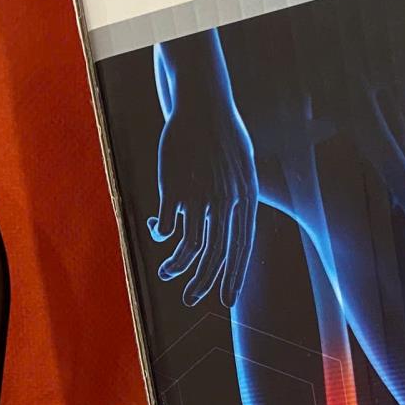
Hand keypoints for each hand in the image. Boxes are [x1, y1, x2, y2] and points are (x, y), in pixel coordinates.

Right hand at [148, 59, 258, 307]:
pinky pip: (167, 225)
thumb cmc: (222, 133)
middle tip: (191, 300)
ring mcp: (201, 196)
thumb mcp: (242, 166)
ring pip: (189, 247)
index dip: (233, 276)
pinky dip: (161, 234)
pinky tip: (158, 232)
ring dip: (176, 266)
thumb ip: (239, 197)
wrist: (202, 103)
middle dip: (203, 283)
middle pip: (215, 255)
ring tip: (167, 273)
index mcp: (245, 198)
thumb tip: (235, 224)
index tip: (225, 301)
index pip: (242, 248)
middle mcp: (225, 201)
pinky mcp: (175, 188)